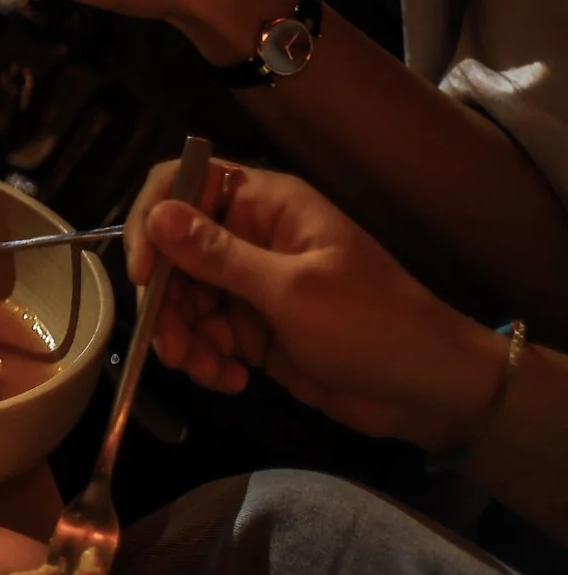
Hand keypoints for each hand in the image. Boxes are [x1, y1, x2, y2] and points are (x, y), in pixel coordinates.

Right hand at [122, 161, 505, 447]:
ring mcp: (250, 286)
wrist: (429, 390)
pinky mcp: (253, 330)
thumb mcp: (291, 290)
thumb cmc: (372, 324)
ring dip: (183, 339)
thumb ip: (218, 255)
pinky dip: (206, 360)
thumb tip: (155, 216)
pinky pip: (204, 336)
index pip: (181, 184)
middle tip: (173, 349)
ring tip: (212, 372)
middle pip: (170, 253)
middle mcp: (249, 238)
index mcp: (265, 206)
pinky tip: (232, 380)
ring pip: (181, 300)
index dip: (152, 222)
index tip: (144, 275)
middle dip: (165, 302)